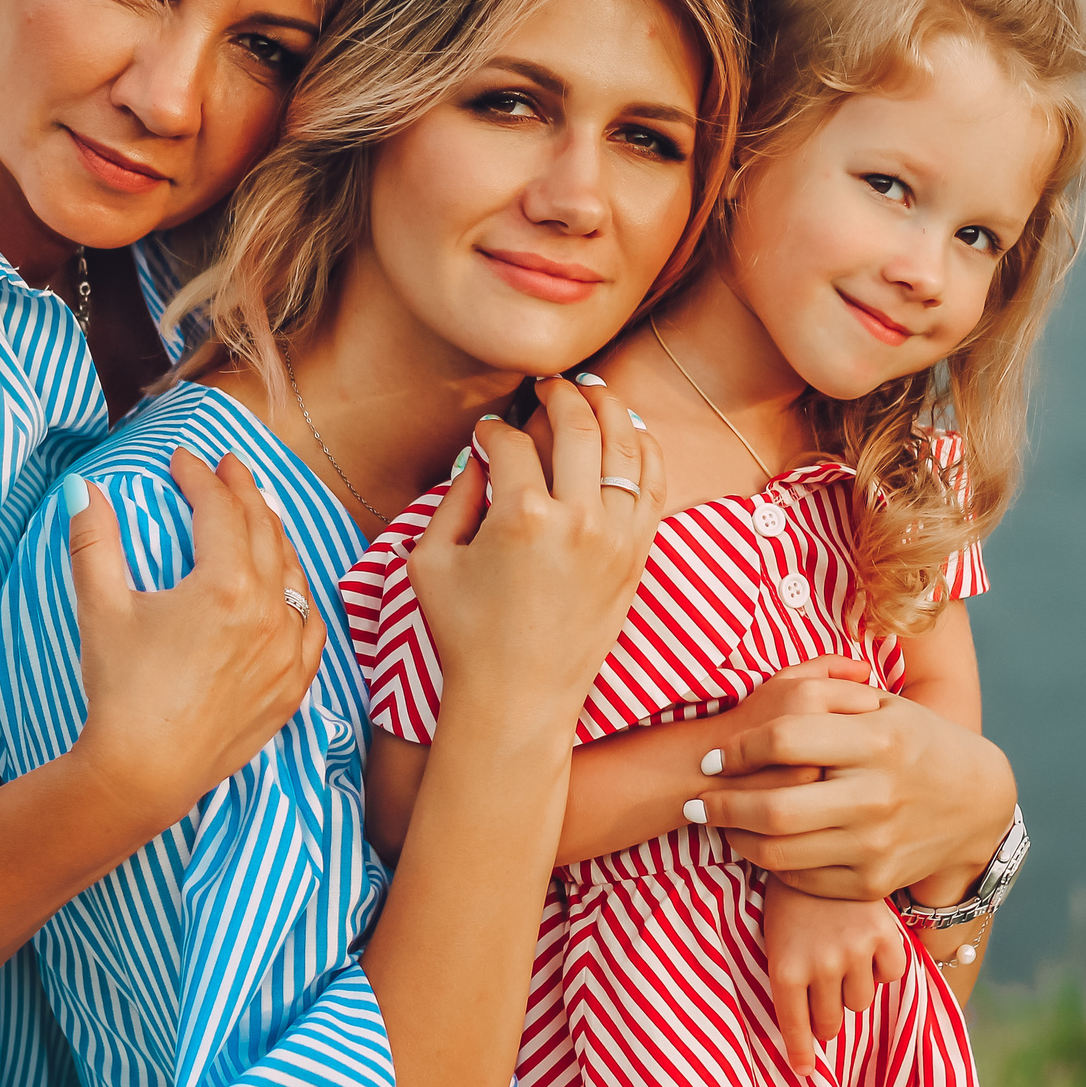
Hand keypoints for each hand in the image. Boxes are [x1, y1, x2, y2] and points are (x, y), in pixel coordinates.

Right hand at [64, 450, 326, 824]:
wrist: (144, 772)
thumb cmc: (121, 691)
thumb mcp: (102, 608)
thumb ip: (94, 540)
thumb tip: (79, 488)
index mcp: (226, 584)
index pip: (219, 509)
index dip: (199, 477)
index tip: (181, 459)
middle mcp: (269, 612)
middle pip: (264, 530)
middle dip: (243, 492)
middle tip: (226, 468)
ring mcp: (287, 650)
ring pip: (294, 572)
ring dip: (276, 534)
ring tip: (259, 512)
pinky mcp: (292, 685)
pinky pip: (311, 625)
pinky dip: (300, 594)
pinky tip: (290, 585)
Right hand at [406, 376, 665, 729]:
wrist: (518, 700)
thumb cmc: (465, 634)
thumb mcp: (430, 560)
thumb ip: (453, 498)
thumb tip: (481, 456)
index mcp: (521, 516)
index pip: (512, 444)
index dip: (494, 431)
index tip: (486, 435)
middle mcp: (578, 519)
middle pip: (579, 425)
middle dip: (560, 394)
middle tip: (546, 386)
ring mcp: (617, 538)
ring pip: (627, 446)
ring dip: (610, 409)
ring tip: (593, 393)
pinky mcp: (638, 557)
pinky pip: (654, 486)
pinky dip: (645, 450)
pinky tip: (630, 433)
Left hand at [692, 661, 1014, 903]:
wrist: (976, 801)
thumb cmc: (916, 741)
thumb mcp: (883, 705)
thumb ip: (825, 696)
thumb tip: (756, 698)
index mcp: (876, 740)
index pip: (784, 741)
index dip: (738, 749)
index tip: (716, 756)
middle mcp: (876, 795)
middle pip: (773, 807)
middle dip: (720, 805)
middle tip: (695, 800)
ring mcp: (875, 845)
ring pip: (780, 851)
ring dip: (734, 839)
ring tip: (716, 824)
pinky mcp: (874, 882)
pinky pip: (803, 879)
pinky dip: (769, 863)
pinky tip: (754, 845)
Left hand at [763, 881, 909, 1076]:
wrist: (812, 843)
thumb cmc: (789, 896)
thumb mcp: (775, 938)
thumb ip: (788, 981)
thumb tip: (805, 1036)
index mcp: (784, 968)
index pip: (794, 1028)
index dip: (799, 1055)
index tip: (803, 1072)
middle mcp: (820, 966)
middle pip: (830, 1024)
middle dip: (825, 1018)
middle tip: (823, 997)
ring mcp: (854, 951)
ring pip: (861, 1002)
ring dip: (852, 988)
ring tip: (841, 956)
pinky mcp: (884, 935)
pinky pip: (891, 975)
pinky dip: (882, 965)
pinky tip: (867, 943)